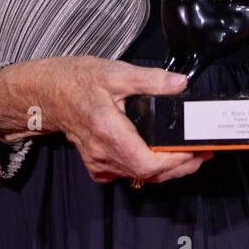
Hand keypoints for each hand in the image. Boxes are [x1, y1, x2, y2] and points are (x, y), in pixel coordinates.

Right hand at [0, 56, 212, 184]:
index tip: (197, 150)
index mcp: (107, 131)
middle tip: (203, 153)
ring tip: (190, 153)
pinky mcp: (97, 165)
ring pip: (139, 176)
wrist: (46, 93)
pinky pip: (128, 174)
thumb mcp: (115, 72)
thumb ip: (150, 79)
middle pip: (148, 174)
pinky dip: (148, 170)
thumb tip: (179, 84)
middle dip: (180, 167)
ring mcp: (99, 163)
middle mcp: (102, 154)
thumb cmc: (76, 80)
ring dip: (167, 169)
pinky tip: (163, 156)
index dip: (176, 162)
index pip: (147, 163)